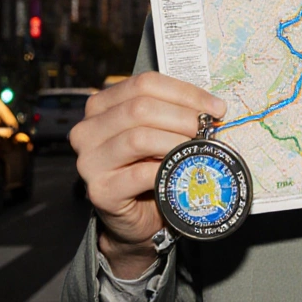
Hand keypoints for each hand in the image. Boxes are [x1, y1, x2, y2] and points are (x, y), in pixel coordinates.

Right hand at [70, 72, 226, 277]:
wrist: (136, 217)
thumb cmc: (149, 167)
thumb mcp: (158, 131)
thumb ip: (172, 113)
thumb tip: (213, 107)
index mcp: (100, 106)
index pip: (144, 83)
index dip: (184, 92)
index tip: (215, 107)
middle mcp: (87, 131)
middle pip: (140, 108)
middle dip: (182, 117)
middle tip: (207, 128)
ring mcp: (89, 162)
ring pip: (138, 138)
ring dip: (176, 142)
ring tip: (197, 148)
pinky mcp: (100, 191)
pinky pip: (140, 174)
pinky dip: (168, 170)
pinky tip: (182, 170)